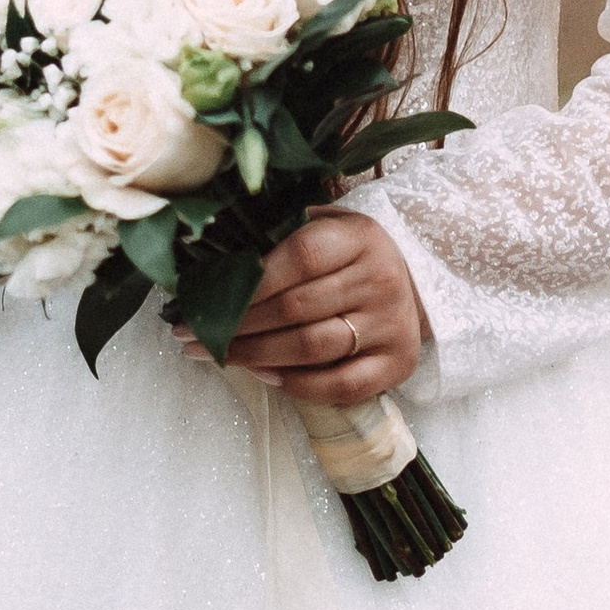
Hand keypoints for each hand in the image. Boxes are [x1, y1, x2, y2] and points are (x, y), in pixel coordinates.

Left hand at [191, 209, 426, 406]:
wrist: (415, 282)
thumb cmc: (349, 253)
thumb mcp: (325, 224)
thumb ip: (281, 232)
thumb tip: (212, 255)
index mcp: (358, 236)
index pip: (300, 257)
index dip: (251, 281)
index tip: (207, 297)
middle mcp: (380, 279)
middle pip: (297, 308)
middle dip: (238, 325)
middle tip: (194, 333)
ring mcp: (391, 324)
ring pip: (313, 348)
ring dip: (256, 356)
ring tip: (218, 354)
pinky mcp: (396, 363)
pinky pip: (342, 385)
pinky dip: (298, 385)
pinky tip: (263, 376)